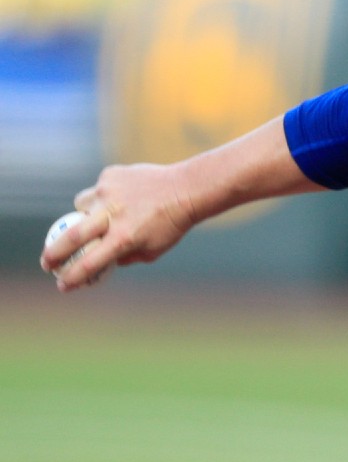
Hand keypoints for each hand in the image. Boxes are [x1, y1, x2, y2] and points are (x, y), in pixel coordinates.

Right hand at [40, 163, 197, 290]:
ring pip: (81, 206)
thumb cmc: (171, 224)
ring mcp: (108, 192)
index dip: (72, 278)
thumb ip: (126, 256)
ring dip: (84, 215)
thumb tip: (102, 260)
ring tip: (102, 215)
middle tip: (47, 263)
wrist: (187, 189)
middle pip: (70, 237)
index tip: (62, 285)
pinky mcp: (110, 175)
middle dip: (52, 253)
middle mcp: (112, 215)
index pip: (89, 263)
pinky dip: (104, 196)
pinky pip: (97, 190)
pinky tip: (123, 196)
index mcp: (124, 238)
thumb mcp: (153, 249)